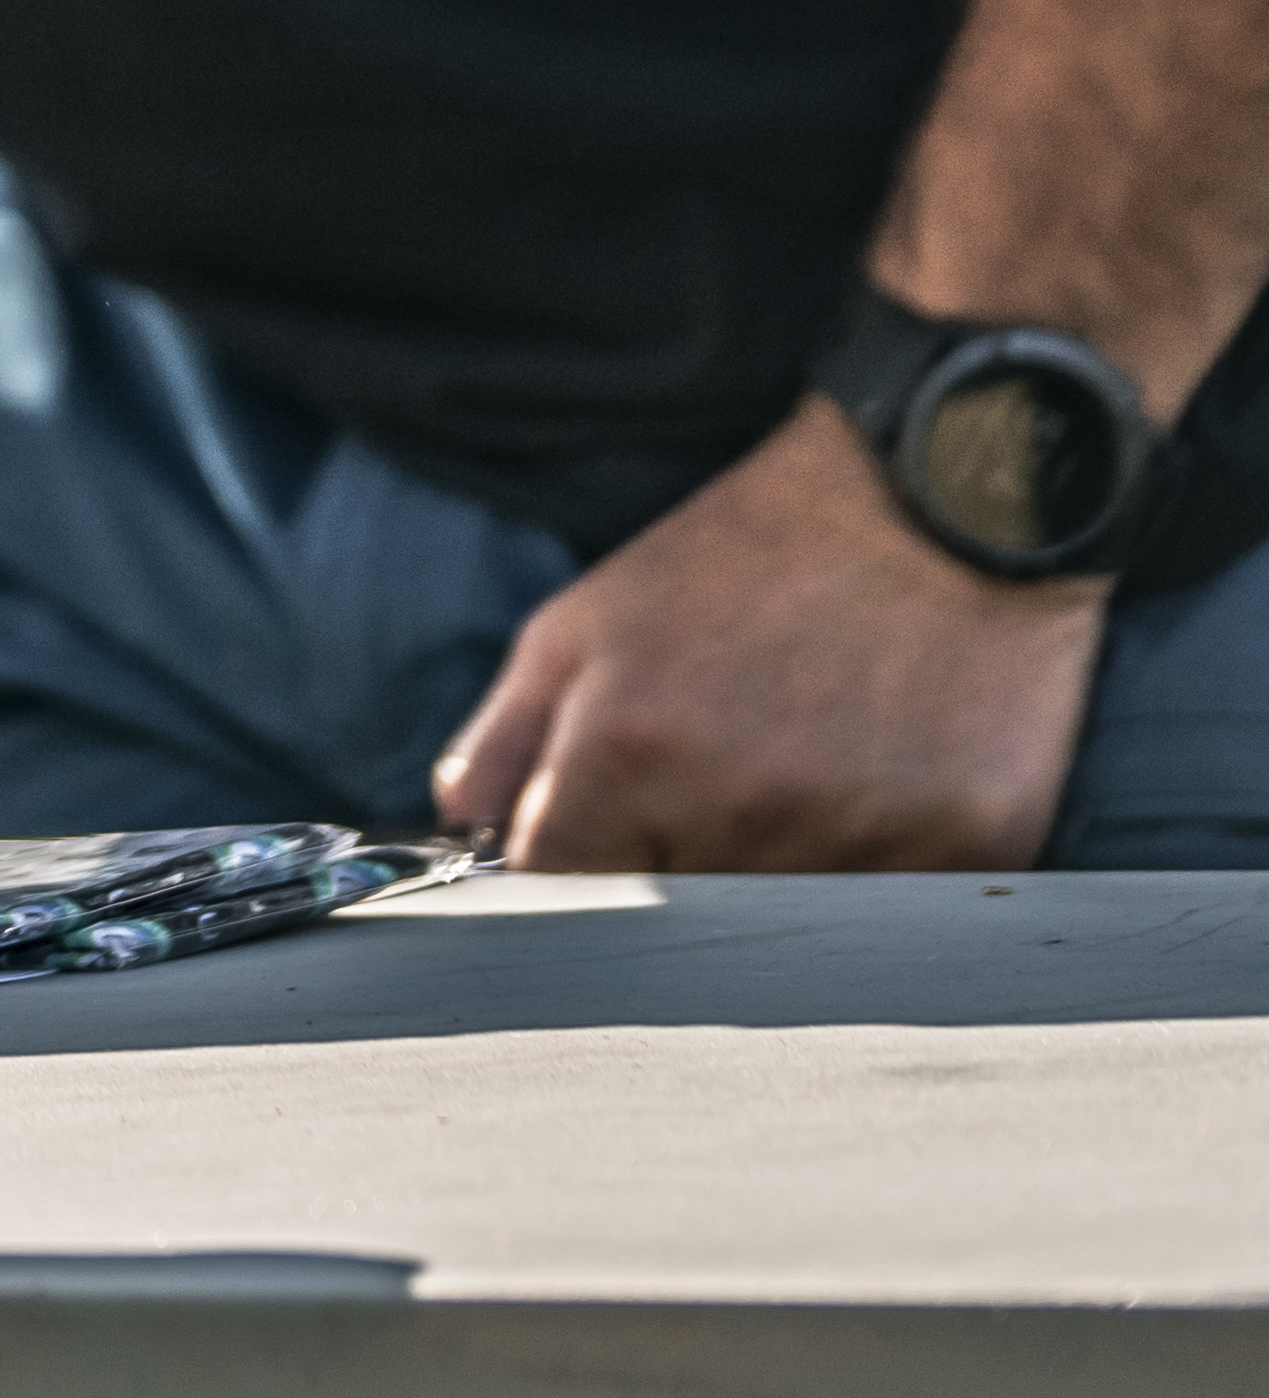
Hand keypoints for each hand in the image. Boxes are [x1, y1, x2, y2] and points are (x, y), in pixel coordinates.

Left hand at [431, 397, 1102, 869]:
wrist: (941, 505)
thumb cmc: (748, 556)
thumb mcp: (588, 619)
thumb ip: (506, 739)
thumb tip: (465, 836)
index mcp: (628, 752)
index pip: (555, 893)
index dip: (566, 872)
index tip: (591, 842)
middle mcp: (739, 811)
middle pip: (672, 923)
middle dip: (670, 870)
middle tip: (715, 782)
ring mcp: (857, 844)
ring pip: (784, 928)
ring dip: (775, 873)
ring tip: (804, 769)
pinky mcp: (967, 856)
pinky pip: (896, 916)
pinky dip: (876, 872)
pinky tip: (883, 786)